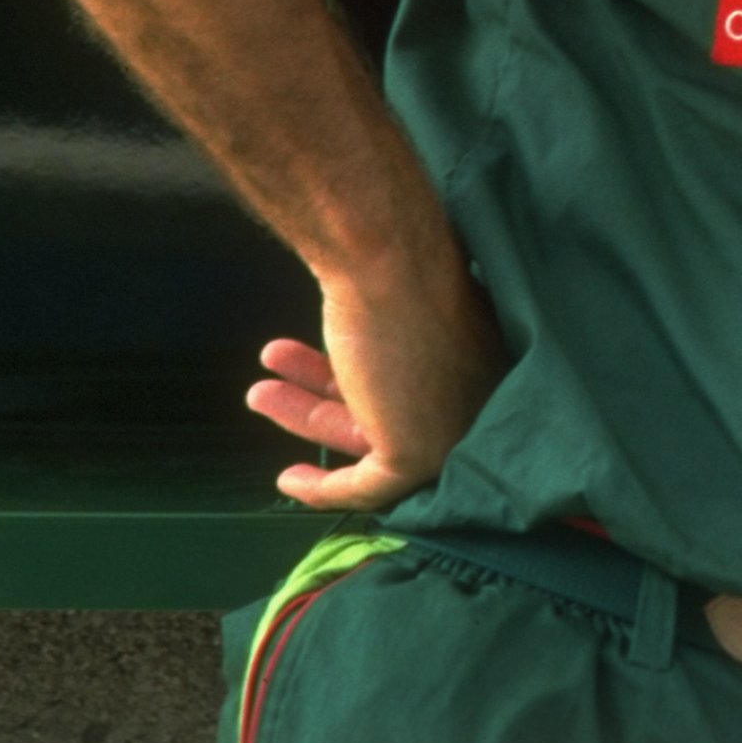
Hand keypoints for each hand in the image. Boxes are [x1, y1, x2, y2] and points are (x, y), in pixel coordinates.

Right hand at [245, 267, 505, 509]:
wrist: (385, 253)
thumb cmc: (392, 264)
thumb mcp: (395, 304)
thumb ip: (388, 330)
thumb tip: (363, 330)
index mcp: (482, 354)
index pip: (423, 390)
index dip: (366, 389)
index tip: (320, 384)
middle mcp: (477, 397)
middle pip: (390, 412)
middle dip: (324, 394)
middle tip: (280, 367)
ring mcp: (453, 429)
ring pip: (372, 441)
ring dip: (309, 420)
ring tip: (259, 394)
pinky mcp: (419, 455)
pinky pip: (366, 488)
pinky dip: (324, 489)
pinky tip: (289, 478)